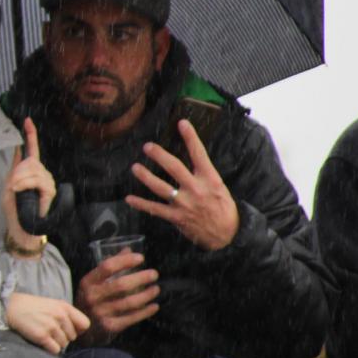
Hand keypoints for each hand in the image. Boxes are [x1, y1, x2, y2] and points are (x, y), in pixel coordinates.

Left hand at [1, 117, 53, 254]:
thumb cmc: (15, 209)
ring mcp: (47, 181)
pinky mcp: (50, 190)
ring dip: (20, 180)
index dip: (31, 134)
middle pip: (29, 161)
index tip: (27, 120)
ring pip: (32, 170)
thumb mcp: (9, 186)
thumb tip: (18, 149)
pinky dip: (25, 185)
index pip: (32, 149)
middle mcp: (40, 173)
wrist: (20, 227)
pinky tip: (21, 191)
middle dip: (17, 172)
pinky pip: (37, 181)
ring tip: (16, 191)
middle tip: (12, 186)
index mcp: (29, 171)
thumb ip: (15, 169)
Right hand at [3, 292, 89, 354]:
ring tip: (44, 334)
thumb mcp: (53, 305)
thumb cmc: (33, 307)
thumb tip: (79, 332)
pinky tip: (41, 341)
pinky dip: (49, 349)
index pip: (85, 324)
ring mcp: (51, 326)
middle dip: (63, 337)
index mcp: (65, 307)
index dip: (78, 329)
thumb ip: (68, 315)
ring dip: (55, 343)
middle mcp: (60, 316)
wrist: (12, 307)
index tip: (68, 330)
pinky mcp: (42, 336)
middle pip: (73, 337)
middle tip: (49, 331)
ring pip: (64, 345)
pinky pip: (55, 350)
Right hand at [74, 251, 159, 343]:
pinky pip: (131, 318)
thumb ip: (109, 266)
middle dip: (141, 278)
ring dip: (146, 295)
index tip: (141, 258)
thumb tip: (128, 250)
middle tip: (154, 274)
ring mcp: (100, 313)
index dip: (125, 261)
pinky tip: (154, 306)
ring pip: (129, 302)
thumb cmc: (89, 300)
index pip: (107, 267)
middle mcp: (92, 297)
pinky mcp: (109, 327)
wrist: (79, 329)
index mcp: (87, 282)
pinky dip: (145, 312)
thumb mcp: (92, 283)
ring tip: (156, 289)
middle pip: (121, 284)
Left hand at [126, 119, 239, 251]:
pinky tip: (129, 199)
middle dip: (159, 155)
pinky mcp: (177, 217)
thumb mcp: (218, 187)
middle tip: (148, 146)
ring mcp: (185, 204)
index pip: (199, 154)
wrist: (227, 234)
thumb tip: (191, 156)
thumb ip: (203, 173)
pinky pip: (155, 209)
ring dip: (146, 177)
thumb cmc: (222, 207)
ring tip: (135, 167)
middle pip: (174, 168)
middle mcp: (196, 189)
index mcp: (210, 179)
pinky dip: (141, 204)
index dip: (191, 138)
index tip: (182, 123)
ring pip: (161, 187)